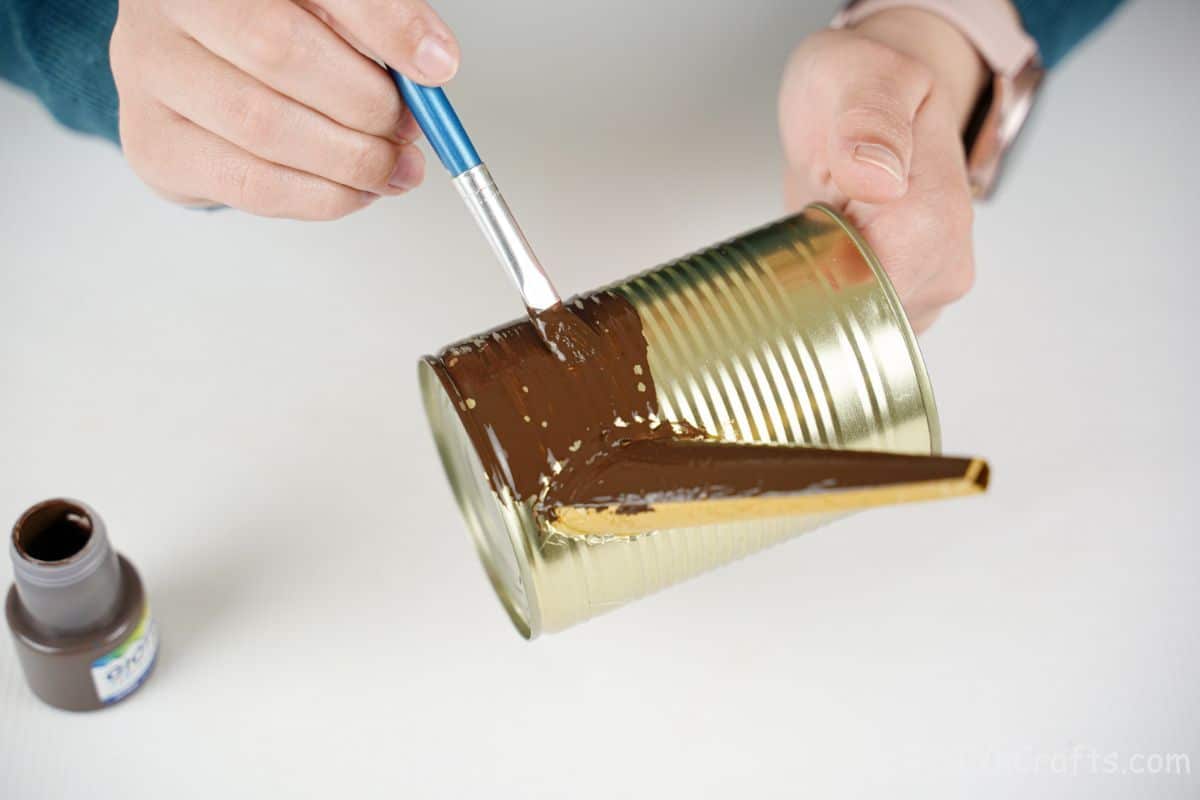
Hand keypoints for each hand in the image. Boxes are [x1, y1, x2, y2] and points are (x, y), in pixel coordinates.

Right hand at [111, 0, 460, 218]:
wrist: (198, 66)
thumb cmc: (273, 28)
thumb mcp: (329, 7)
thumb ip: (377, 22)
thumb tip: (433, 64)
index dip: (384, 25)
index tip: (436, 68)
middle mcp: (173, 2)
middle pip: (279, 51)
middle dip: (366, 104)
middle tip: (409, 129)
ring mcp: (150, 71)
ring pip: (263, 126)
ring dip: (350, 160)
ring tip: (392, 167)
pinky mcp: (155, 142)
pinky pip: (251, 185)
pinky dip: (320, 197)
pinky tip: (352, 190)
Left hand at [779, 8, 989, 330]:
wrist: (877, 93)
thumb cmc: (861, 84)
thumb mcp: (856, 75)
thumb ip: (867, 119)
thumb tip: (878, 177)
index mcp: (933, 216)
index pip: (867, 298)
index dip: (817, 288)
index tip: (798, 245)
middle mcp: (944, 263)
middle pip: (860, 324)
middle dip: (816, 293)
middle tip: (804, 226)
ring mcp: (930, 288)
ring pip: (859, 333)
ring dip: (822, 297)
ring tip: (819, 233)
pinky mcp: (912, 299)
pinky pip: (863, 329)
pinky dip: (832, 302)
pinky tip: (828, 254)